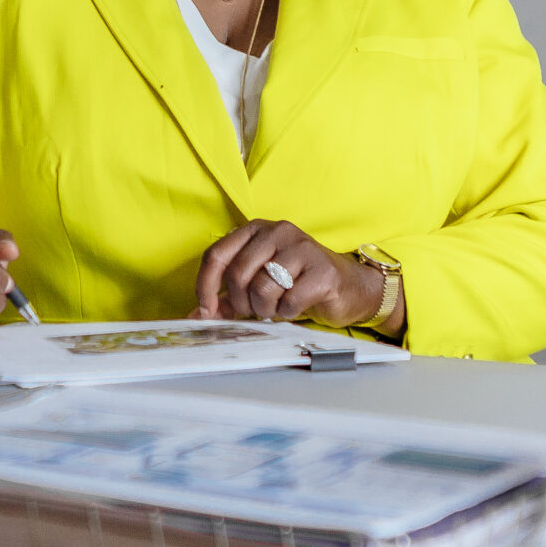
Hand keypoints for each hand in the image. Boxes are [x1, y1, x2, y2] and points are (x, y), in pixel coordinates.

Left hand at [190, 220, 386, 327]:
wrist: (350, 287)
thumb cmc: (299, 283)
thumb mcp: (258, 284)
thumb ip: (226, 298)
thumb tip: (194, 316)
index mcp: (256, 230)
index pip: (216, 255)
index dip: (205, 287)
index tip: (206, 310)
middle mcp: (277, 232)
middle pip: (238, 275)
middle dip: (241, 303)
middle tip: (254, 311)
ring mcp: (302, 247)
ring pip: (262, 288)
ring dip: (265, 310)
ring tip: (276, 308)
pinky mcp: (322, 270)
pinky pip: (289, 301)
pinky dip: (288, 312)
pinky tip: (296, 307)